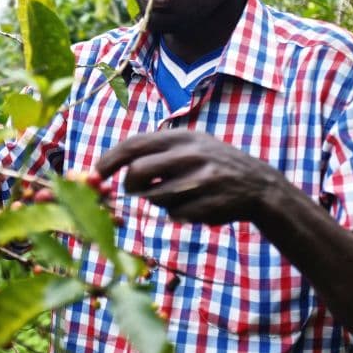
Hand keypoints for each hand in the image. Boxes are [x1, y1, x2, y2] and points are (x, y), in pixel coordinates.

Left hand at [94, 129, 284, 224]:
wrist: (258, 185)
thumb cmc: (211, 165)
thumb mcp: (189, 146)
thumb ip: (156, 152)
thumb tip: (111, 167)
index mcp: (181, 137)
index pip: (133, 145)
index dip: (109, 161)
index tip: (94, 175)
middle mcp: (190, 154)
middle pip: (137, 172)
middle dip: (129, 187)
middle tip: (135, 191)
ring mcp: (201, 179)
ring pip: (155, 197)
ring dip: (158, 202)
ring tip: (178, 196)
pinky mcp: (209, 203)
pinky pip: (176, 215)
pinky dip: (179, 214)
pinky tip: (197, 206)